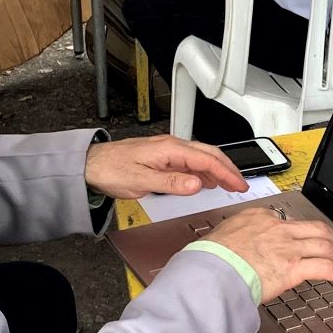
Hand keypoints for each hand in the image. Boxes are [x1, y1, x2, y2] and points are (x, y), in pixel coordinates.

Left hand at [85, 134, 246, 197]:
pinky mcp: (163, 158)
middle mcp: (171, 146)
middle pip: (209, 154)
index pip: (207, 160)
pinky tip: (206, 181)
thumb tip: (197, 184)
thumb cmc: (111, 170)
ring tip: (229, 184)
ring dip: (218, 170)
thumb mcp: (142, 180)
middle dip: (228, 169)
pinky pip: (190, 162)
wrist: (91, 165)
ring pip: (201, 157)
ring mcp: (168, 151)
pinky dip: (204, 171)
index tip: (239, 185)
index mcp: (170, 149)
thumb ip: (171, 183)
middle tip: (241, 185)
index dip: (226, 173)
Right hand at [204, 207, 332, 298]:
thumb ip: (235, 237)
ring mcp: (288, 247)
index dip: (303, 231)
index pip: (289, 221)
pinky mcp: (293, 267)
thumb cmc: (211, 257)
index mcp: (260, 218)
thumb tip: (234, 246)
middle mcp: (278, 229)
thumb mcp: (221, 235)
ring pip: (325, 246)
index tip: (308, 237)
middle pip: (316, 229)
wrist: (212, 268)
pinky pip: (325, 267)